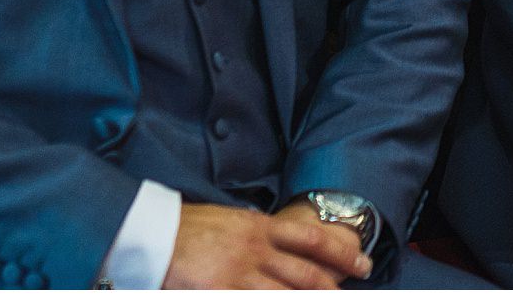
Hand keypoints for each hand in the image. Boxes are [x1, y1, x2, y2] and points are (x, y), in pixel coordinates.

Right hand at [161, 200, 370, 288]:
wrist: (149, 234)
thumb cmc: (188, 228)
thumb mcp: (231, 221)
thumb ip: (258, 233)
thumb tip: (284, 243)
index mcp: (259, 227)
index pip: (311, 239)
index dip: (341, 253)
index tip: (363, 263)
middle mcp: (254, 249)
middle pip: (305, 273)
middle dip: (333, 288)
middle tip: (351, 294)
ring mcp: (237, 272)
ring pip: (285, 293)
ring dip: (310, 298)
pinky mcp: (219, 291)